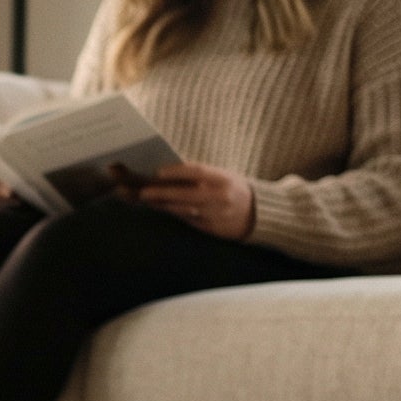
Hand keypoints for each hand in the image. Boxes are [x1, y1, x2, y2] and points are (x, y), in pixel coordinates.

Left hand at [129, 161, 254, 238]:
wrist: (257, 213)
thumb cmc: (234, 189)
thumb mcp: (223, 176)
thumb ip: (201, 175)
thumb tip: (170, 172)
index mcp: (223, 179)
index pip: (197, 172)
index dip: (176, 172)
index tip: (158, 172)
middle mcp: (219, 197)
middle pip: (186, 194)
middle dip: (162, 193)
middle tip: (144, 191)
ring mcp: (214, 214)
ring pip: (183, 210)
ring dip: (163, 205)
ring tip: (147, 199)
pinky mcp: (210, 228)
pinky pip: (187, 220)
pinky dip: (173, 213)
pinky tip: (161, 208)